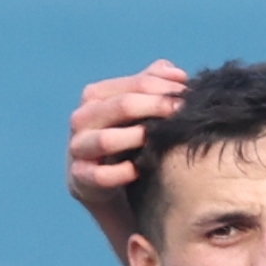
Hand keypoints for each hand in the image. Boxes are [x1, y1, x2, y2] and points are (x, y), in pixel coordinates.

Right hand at [68, 61, 185, 203]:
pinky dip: (119, 173)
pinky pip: (98, 176)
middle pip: (119, 106)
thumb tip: (176, 73)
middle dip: (155, 106)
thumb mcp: (142, 114)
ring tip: (159, 139)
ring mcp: (78, 150)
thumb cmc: (132, 145)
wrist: (115, 193)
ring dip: (135, 138)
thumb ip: (154, 88)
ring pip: (104, 139)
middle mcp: (82, 120)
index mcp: (96, 98)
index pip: (130, 85)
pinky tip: (139, 171)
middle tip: (182, 112)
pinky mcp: (79, 180)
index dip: (161, 87)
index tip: (188, 93)